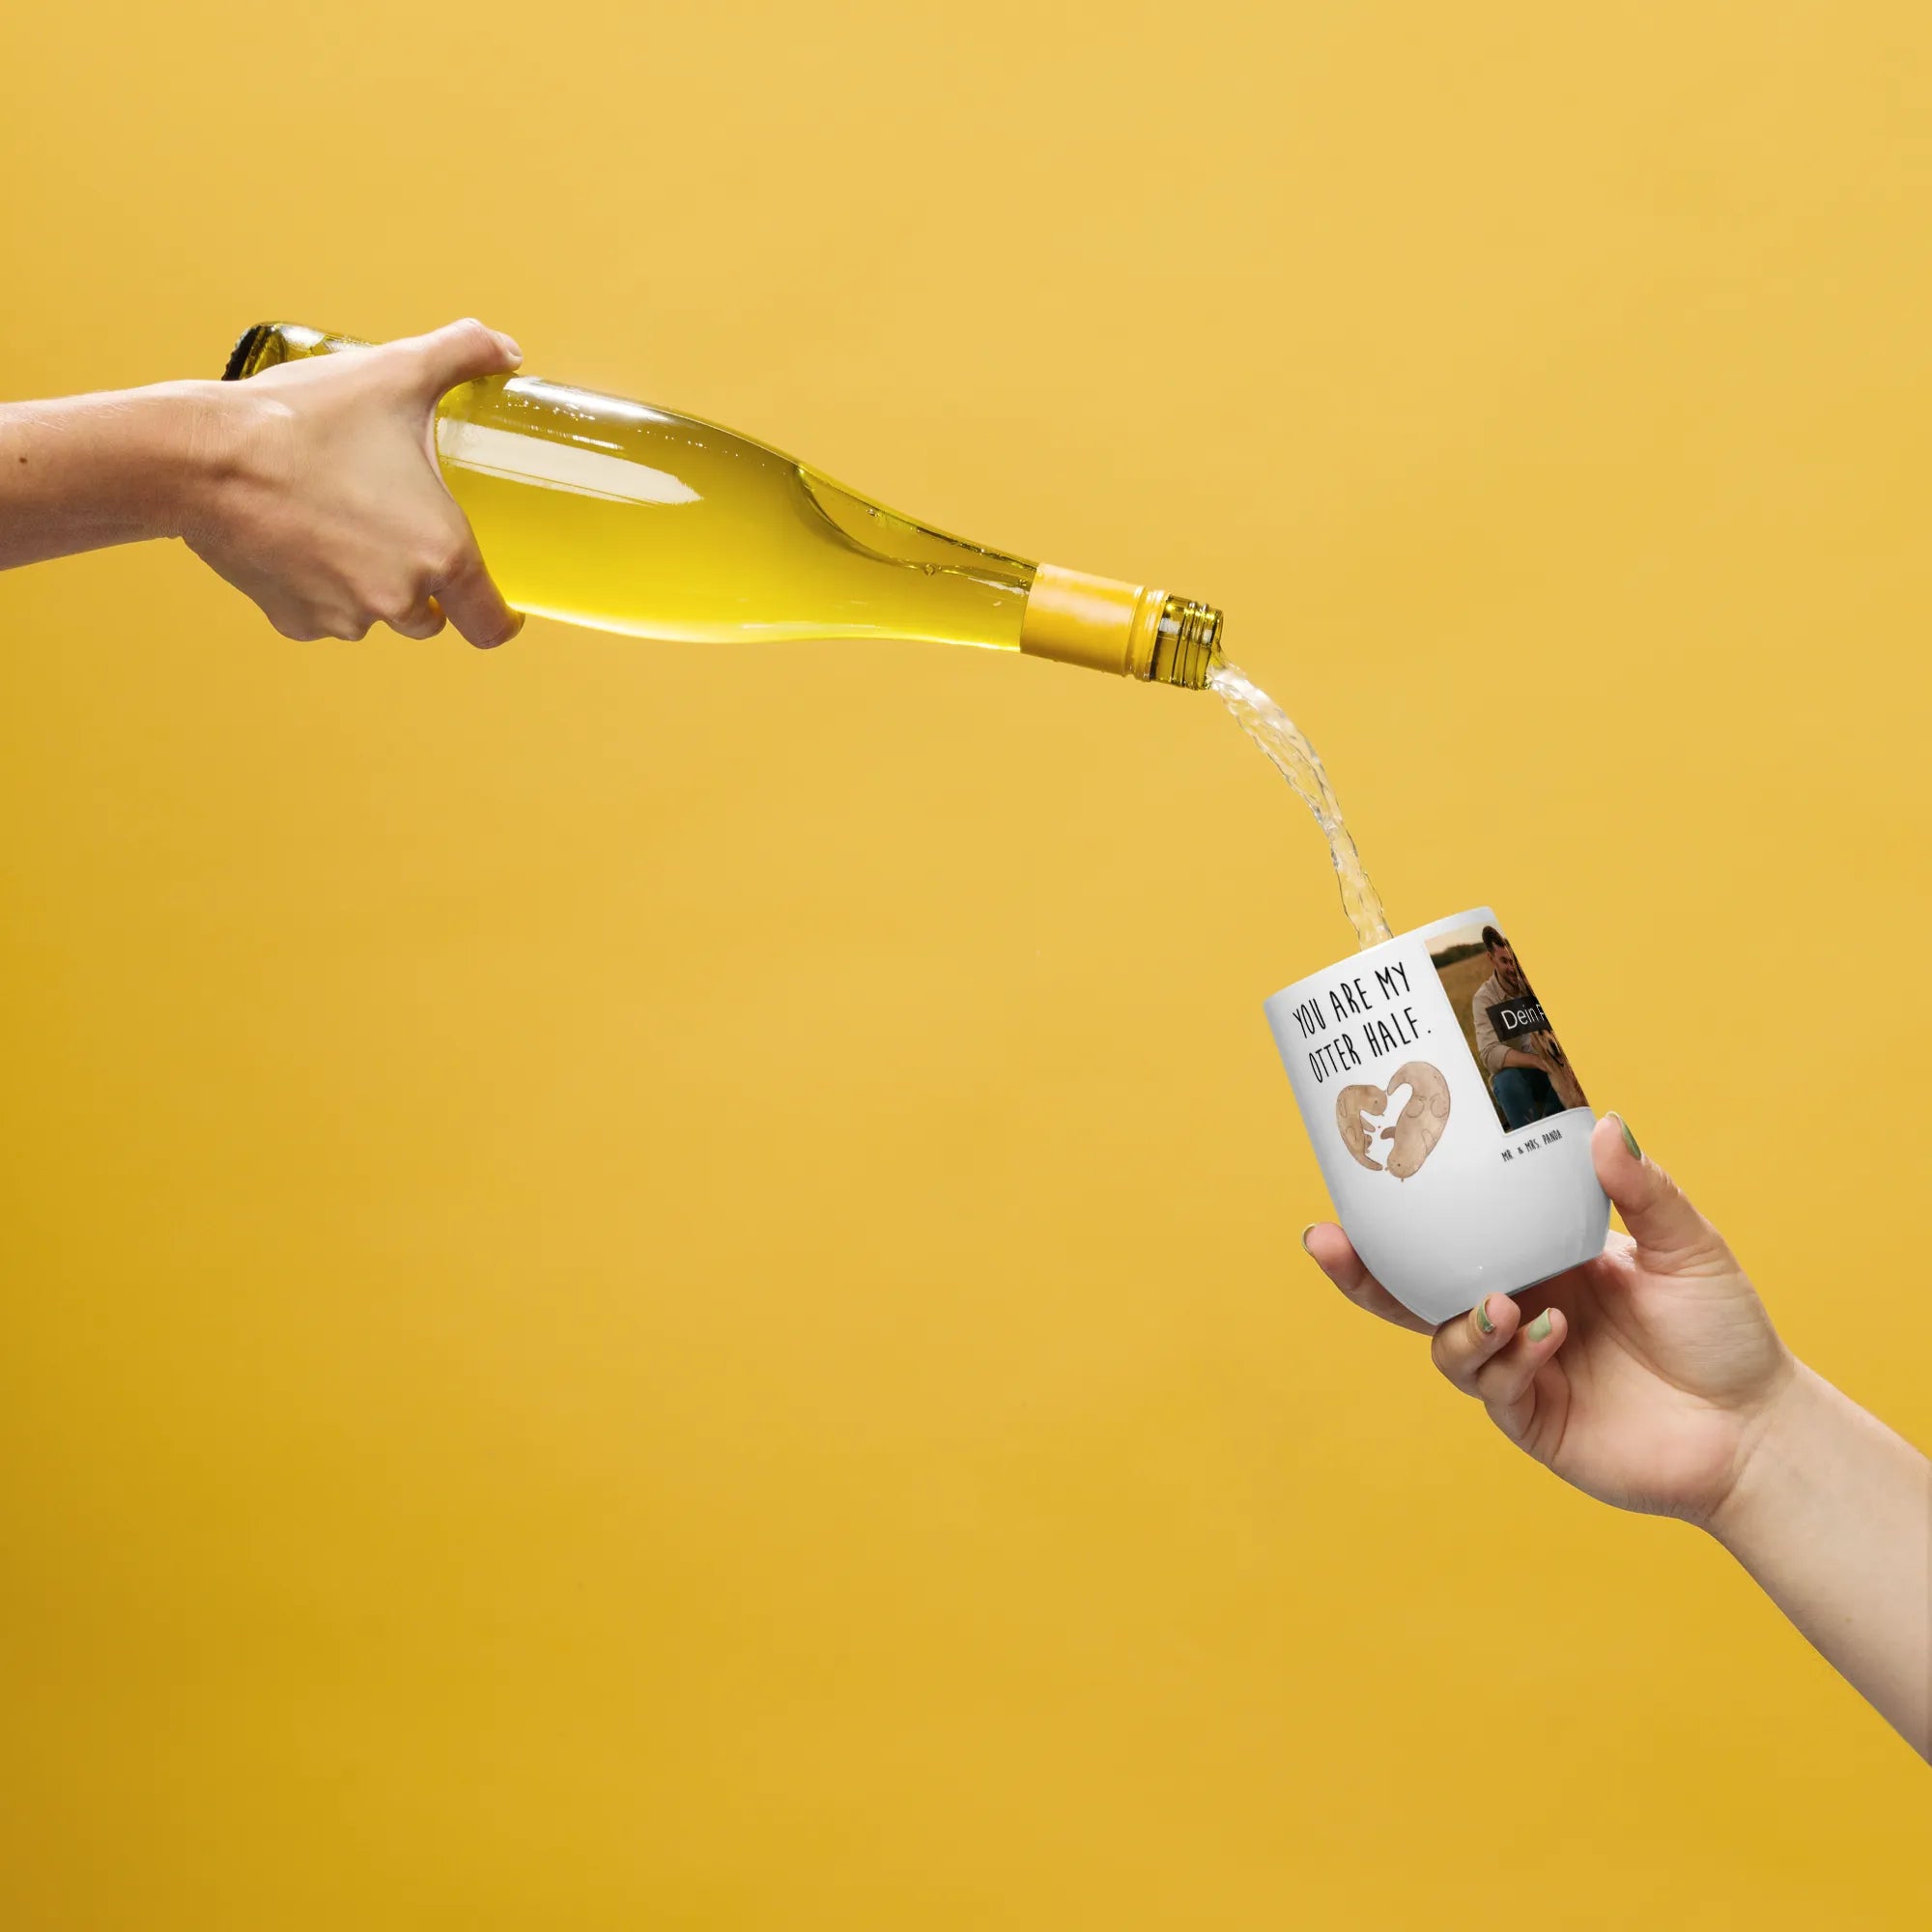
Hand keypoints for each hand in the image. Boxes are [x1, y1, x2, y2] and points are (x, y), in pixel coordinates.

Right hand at [183, 319, 524, 648]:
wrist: (202, 456)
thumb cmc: (305, 419)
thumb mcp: (397, 372)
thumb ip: (464, 353)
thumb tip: (506, 348)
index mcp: (441, 553)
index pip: (490, 623)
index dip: (500, 617)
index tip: (499, 608)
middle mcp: (398, 598)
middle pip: (430, 617)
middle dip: (425, 586)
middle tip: (400, 533)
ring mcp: (344, 616)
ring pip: (374, 616)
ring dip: (370, 586)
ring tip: (343, 524)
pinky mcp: (294, 620)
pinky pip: (322, 616)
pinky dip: (319, 588)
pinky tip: (301, 540)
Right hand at [1304, 1115, 1794, 1524]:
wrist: (1755, 1429)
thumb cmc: (1723, 1333)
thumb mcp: (1688, 1246)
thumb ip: (1643, 1191)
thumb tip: (1605, 1123)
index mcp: (1539, 1260)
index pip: (1454, 1232)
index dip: (1401, 1212)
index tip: (1360, 1172)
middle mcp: (1516, 1309)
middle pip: (1413, 1291)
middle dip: (1362, 1271)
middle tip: (1326, 1240)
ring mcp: (1518, 1366)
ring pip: (1443, 1341)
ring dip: (1460, 1321)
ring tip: (1502, 1305)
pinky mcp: (1530, 1418)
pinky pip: (1491, 1386)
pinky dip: (1507, 1357)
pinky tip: (1549, 1337)